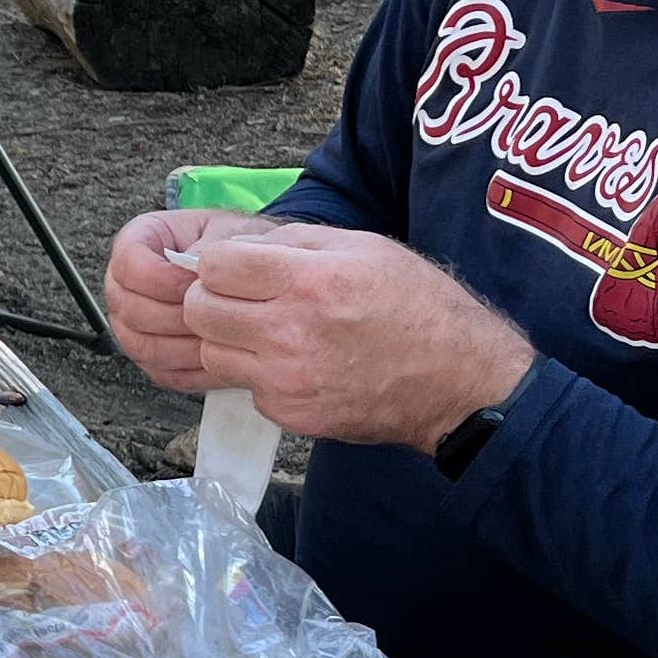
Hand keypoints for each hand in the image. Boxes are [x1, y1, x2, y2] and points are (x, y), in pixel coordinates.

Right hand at [104, 207, 219, 394]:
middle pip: (131, 311)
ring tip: (222, 333)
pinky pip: (163, 372)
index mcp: (134, 245)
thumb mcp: (226, 232)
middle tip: (216, 313)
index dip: (161, 278)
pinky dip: (193, 368)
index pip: (128, 265)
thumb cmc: (230, 246)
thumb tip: (198, 272)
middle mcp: (123, 288)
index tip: (198, 281)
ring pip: (144, 347)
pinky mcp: (151, 358)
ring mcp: (132, 327)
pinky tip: (221, 353)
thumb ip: (210, 247)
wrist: (245, 273)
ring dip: (186, 344)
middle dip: (178, 315)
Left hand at [178, 220, 531, 450]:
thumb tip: (237, 248)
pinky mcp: (292, 415)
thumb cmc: (417, 306)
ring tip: (267, 332)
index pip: (214, 267)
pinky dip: (259, 375)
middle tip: (240, 299)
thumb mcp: (364, 247)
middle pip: (200, 312)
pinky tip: (296, 364)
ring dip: (228, 340)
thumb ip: (294, 241)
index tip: (235, 268)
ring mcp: (287, 380)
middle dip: (210, 300)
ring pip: (212, 353)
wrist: (458, 382)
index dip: (218, 264)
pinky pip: (247, 388)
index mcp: (308, 281)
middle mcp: (290, 333)